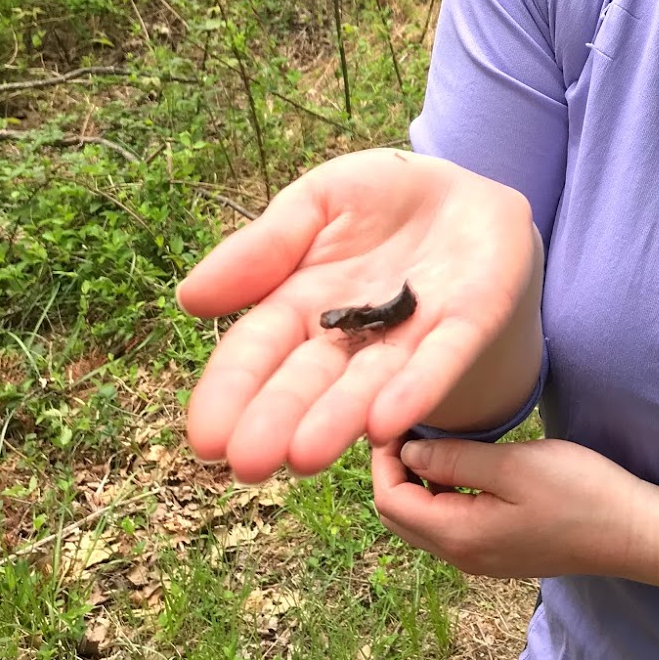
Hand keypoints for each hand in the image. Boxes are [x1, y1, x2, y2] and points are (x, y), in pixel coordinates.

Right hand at [177, 150, 537, 481]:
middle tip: (247, 463)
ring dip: (339, 418)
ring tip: (305, 456)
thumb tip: (190, 298)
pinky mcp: (468, 323)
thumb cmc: (381, 201)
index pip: (257, 351)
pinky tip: (387, 419)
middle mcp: (352, 335)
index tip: (206, 437)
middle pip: (308, 381)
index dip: (231, 391)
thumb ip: (264, 246)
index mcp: (302, 304)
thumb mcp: (317, 201)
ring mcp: (410, 335)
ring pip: (369, 384)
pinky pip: (440, 358)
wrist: (467, 196)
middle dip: (278, 419)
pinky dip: (415, 388)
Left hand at [372, 436, 648, 579]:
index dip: (383, 458)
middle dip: (392, 469)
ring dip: (416, 480)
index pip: (391, 500)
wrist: (632, 532)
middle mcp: (461, 556)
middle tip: (406, 422)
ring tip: (432, 435)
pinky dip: (440, 491)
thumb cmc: (579, 493)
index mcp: (459, 536)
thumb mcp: (515, 465)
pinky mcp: (498, 550)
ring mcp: (480, 557)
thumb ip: (455, 459)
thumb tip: (407, 450)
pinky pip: (449, 522)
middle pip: (399, 515)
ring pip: (422, 519)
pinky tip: (462, 461)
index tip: (394, 416)